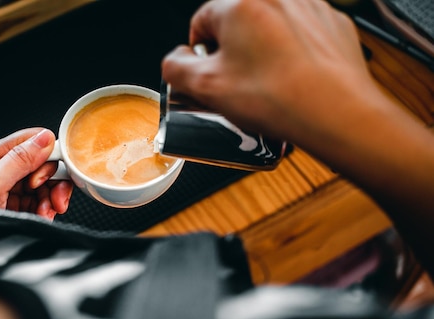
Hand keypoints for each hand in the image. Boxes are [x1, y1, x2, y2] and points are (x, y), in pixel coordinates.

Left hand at [0, 128, 72, 219]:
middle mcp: (3, 168)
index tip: (46, 178)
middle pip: (43, 164)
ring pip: (44, 185)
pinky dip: (45, 211)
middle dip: (53, 183)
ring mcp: (9, 188)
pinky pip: (39, 202)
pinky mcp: (13, 206)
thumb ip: (18, 160)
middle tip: (54, 201)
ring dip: (50, 200)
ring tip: (45, 214)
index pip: (33, 140)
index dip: (48, 156)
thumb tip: (44, 137)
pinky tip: (40, 219)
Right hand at [161, 0, 375, 142]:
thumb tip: (175, 61)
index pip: (201, 20)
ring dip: (262, 52)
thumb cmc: (279, 98)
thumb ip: (176, 69)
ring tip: (268, 85)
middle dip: (233, 52)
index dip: (200, 52)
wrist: (337, 114)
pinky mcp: (332, 23)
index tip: (208, 73)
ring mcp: (310, 7)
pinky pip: (300, 34)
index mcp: (241, 4)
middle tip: (238, 84)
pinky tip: (292, 80)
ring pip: (270, 27)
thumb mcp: (207, 88)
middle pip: (238, 22)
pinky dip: (292, 53)